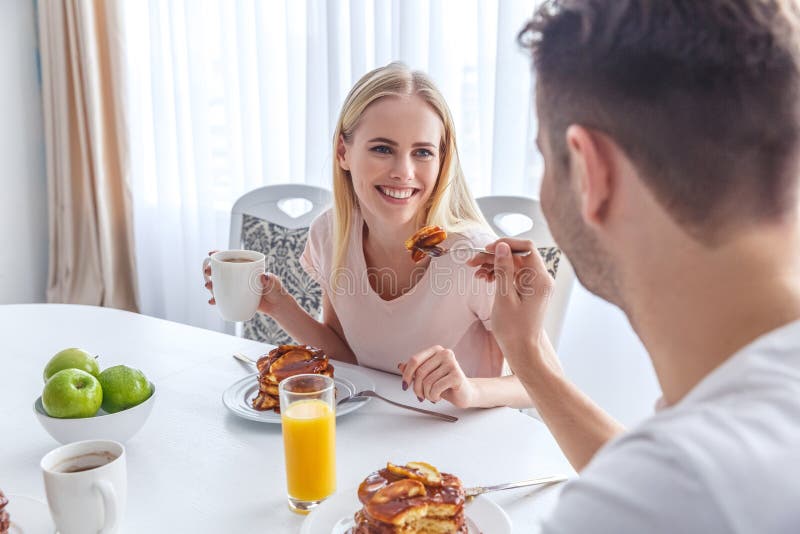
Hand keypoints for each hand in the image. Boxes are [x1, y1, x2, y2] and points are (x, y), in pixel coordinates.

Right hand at [203, 251, 291, 315]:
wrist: (277, 306)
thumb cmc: (276, 290)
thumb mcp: (274, 283)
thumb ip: (270, 280)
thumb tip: (263, 276)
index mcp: (246, 267)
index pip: (231, 258)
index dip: (219, 255)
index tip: (211, 254)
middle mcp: (238, 276)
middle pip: (221, 271)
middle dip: (210, 269)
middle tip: (207, 272)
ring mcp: (236, 288)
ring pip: (219, 284)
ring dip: (211, 284)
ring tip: (208, 286)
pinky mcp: (235, 299)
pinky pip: (223, 298)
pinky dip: (216, 300)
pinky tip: (211, 301)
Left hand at [399, 346, 477, 407]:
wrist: (465, 393)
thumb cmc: (446, 384)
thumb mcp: (427, 376)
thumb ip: (415, 370)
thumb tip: (400, 366)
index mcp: (436, 350)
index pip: (414, 360)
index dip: (406, 374)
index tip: (405, 385)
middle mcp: (445, 353)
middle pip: (419, 372)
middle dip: (416, 388)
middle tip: (420, 396)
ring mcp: (452, 363)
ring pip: (427, 382)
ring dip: (426, 394)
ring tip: (432, 396)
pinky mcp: (457, 375)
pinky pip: (436, 388)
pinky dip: (433, 396)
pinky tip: (438, 397)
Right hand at [470, 239, 561, 374]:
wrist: (522, 351)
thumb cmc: (514, 330)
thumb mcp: (504, 297)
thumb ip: (504, 270)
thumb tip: (502, 247)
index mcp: (540, 279)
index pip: (526, 248)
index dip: (506, 245)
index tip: (487, 249)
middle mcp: (541, 279)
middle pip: (517, 257)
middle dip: (494, 257)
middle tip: (473, 262)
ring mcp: (535, 285)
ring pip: (513, 265)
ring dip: (494, 266)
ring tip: (476, 273)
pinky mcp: (529, 291)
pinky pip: (514, 276)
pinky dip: (499, 275)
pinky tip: (485, 279)